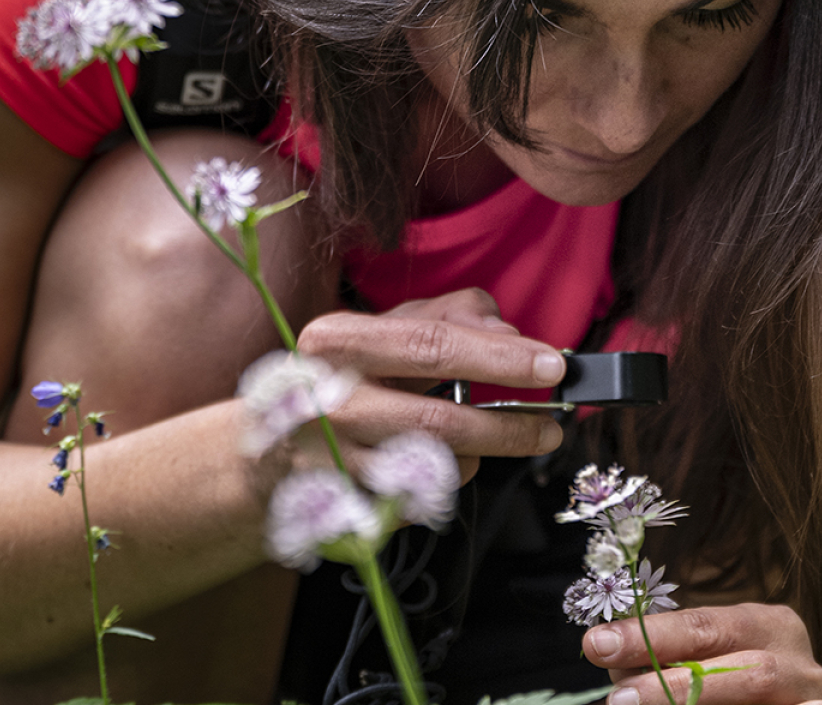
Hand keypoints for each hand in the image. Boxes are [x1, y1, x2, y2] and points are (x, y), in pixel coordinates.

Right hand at [295, 288, 566, 480]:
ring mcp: (333, 461)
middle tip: (552, 423)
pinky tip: (452, 459)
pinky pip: (422, 498)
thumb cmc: (346, 374)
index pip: (431, 346)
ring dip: (486, 451)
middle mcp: (329, 402)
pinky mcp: (343, 507)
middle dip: (509, 423)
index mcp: (337, 342)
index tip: (552, 366)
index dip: (499, 358)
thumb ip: (451, 315)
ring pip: (435, 465)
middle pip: (438, 418)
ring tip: (519, 436)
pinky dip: (450, 478)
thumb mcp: (387, 326)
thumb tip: (508, 331)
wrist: (268, 445)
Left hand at [583, 603, 821, 704]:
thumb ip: (668, 660)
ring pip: (757, 696)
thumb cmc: (732, 682)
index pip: (705, 626)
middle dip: (673, 686)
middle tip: (618, 699)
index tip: (598, 644)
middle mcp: (802, 662)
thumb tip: (616, 666)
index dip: (650, 636)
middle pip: (741, 670)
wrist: (776, 700)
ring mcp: (815, 699)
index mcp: (770, 626)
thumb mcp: (705, 660)